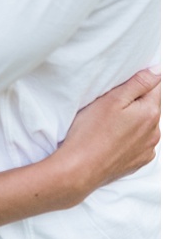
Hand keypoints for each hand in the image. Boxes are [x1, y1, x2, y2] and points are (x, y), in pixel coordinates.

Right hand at [55, 68, 159, 199]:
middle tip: (113, 101)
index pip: (158, 86)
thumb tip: (158, 70)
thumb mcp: (111, 100)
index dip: (146, 79)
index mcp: (150, 112)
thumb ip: (137, 84)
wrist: (81, 168)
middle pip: (152, 106)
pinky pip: (142, 142)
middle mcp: (155, 131)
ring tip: (111, 121)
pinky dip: (132, 137)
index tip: (129, 80)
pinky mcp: (140, 161)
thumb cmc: (90, 132)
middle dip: (138, 100)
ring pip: (147, 125)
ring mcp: (148, 148)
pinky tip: (114, 137)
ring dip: (136, 119)